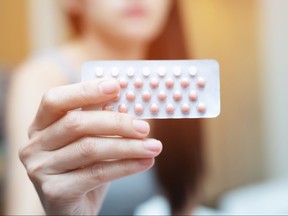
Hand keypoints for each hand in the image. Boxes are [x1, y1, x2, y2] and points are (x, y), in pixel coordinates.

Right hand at [19, 79, 161, 214]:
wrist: (73, 208)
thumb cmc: (84, 168)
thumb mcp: (90, 140)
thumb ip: (101, 119)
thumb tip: (127, 98)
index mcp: (40, 126)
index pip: (56, 100)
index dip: (86, 90)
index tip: (117, 86)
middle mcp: (34, 145)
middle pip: (76, 123)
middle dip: (116, 122)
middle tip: (144, 126)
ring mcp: (40, 169)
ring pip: (90, 148)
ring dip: (127, 146)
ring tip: (154, 146)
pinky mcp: (54, 191)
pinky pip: (97, 173)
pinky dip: (126, 166)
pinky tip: (146, 162)